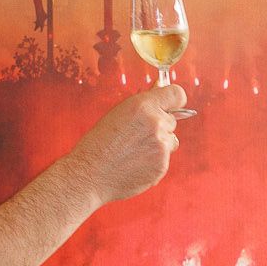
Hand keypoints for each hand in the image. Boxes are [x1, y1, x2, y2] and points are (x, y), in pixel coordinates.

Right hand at [66, 84, 182, 205]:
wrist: (89, 175)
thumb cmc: (98, 145)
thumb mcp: (117, 114)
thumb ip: (142, 104)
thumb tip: (158, 91)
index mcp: (142, 106)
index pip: (177, 94)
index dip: (173, 100)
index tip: (170, 105)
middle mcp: (155, 123)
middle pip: (172, 120)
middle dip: (160, 126)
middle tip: (137, 136)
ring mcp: (161, 146)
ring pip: (171, 141)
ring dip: (158, 144)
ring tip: (134, 152)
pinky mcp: (162, 165)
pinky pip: (165, 159)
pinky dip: (154, 161)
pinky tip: (134, 164)